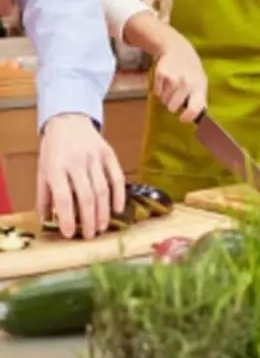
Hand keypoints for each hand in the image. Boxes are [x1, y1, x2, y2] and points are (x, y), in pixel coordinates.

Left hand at [38, 114, 125, 239]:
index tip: (70, 234)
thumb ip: (44, 196)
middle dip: (89, 219)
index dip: (68, 218)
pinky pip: (117, 177)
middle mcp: (77, 163)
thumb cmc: (53, 150)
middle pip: (86, 196)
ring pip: (103, 189)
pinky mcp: (109, 154)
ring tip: (101, 227)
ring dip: (103, 211)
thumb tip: (48, 220)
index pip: (64, 198)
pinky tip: (118, 209)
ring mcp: (95, 158)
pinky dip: (119, 195)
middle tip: (90, 235)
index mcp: (56, 169)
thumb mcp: (42, 172)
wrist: (69, 121)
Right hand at [153, 32, 207, 122]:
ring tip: (171, 85)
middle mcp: (187, 83)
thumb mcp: (200, 82)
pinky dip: (158, 89)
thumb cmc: (190, 70)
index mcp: (199, 86)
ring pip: (164, 100)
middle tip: (175, 96)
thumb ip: (199, 99)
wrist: (178, 49)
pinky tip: (164, 80)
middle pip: (173, 107)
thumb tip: (198, 118)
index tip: (182, 118)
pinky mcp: (161, 75)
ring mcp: (174, 79)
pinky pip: (156, 92)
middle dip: (172, 105)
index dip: (188, 116)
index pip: (195, 108)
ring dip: (166, 96)